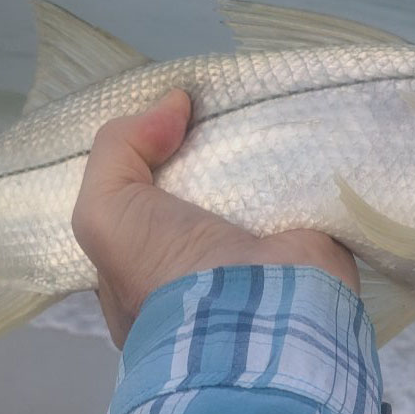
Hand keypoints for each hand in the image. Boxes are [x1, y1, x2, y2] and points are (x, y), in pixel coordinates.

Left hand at [72, 89, 358, 347]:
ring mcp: (260, 259)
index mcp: (149, 274)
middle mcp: (202, 269)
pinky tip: (310, 124)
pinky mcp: (310, 245)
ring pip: (259, 189)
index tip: (173, 120)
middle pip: (207, 192)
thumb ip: (116, 150)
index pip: (147, 211)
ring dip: (266, 152)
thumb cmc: (165, 271)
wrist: (253, 312)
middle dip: (214, 152)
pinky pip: (308, 192)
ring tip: (267, 100)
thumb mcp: (104, 215)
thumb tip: (173, 103)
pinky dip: (310, 163)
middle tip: (225, 102)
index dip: (155, 161)